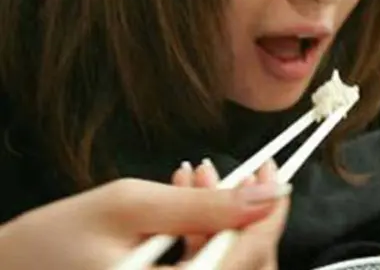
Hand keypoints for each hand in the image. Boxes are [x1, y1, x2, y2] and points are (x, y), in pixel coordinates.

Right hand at [0, 176, 287, 268]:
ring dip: (223, 219)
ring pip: (227, 266)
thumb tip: (265, 194)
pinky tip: (184, 200)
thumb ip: (204, 205)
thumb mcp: (129, 206)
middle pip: (246, 264)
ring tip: (195, 177)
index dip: (272, 211)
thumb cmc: (54, 241)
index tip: (277, 173)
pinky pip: (205, 269)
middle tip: (239, 169)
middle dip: (247, 211)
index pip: (250, 255)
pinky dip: (204, 235)